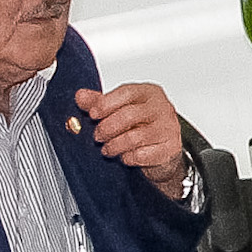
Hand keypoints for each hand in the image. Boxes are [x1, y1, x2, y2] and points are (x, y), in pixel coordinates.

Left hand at [73, 82, 188, 196]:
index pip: (126, 93)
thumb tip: (80, 96)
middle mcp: (162, 107)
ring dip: (114, 146)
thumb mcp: (120, 109)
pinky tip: (124, 157)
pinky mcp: (171, 147)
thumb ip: (99, 102)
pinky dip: (128, 158)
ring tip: (107, 149)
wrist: (163, 149)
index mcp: (149, 92)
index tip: (92, 114)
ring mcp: (168, 128)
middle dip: (107, 128)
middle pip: (129, 115)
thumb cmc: (141, 125)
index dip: (105, 104)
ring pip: (135, 137)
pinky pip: (143, 155)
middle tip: (97, 136)